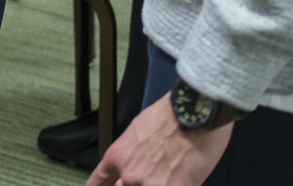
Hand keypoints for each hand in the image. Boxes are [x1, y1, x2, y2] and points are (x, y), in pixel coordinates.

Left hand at [86, 95, 231, 185]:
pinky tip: (181, 179)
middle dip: (132, 183)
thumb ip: (130, 154)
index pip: (100, 179)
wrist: (192, 114)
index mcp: (118, 157)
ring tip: (165, 171)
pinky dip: (173, 185)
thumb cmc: (168, 117)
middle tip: (148, 173)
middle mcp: (129, 175)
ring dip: (154, 183)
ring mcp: (152, 185)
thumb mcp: (136, 132)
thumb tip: (134, 166)